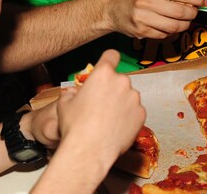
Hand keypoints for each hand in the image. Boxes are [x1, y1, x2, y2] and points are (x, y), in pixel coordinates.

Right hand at [56, 50, 145, 165]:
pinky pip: (135, 111)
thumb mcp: (64, 105)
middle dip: (112, 89)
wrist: (90, 150)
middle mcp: (122, 81)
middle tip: (100, 105)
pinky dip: (128, 117)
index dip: (109, 60)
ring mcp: (134, 97)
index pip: (111, 55)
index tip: (108, 66)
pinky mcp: (142, 113)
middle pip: (119, 80)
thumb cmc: (75, 125)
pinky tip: (116, 128)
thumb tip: (71, 93)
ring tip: (107, 120)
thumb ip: (70, 93)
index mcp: (103, 74)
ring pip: (128, 96)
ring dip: (121, 103)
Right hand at [106, 0, 206, 38]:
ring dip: (184, 25)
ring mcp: (144, 19)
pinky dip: (172, 32)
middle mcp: (147, 2)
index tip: (205, 1)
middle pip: (180, 12)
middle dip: (193, 14)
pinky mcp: (141, 32)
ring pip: (174, 26)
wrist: (110, 9)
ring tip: (185, 21)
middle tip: (195, 12)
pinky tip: (171, 26)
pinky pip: (164, 34)